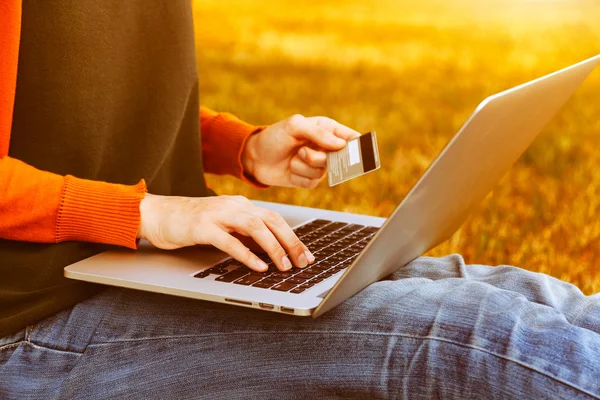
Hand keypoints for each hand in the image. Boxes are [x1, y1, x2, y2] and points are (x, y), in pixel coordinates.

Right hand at [137, 194, 314, 271]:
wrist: (157, 214)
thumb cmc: (191, 223)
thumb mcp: (223, 225)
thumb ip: (244, 233)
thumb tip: (270, 251)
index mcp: (241, 205)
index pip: (274, 219)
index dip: (293, 237)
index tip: (306, 255)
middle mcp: (233, 206)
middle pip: (271, 221)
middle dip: (291, 242)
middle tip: (304, 262)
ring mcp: (218, 214)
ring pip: (254, 227)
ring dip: (273, 248)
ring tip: (284, 266)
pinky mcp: (202, 227)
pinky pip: (229, 241)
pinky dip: (247, 254)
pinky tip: (259, 266)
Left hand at [242, 115, 360, 187]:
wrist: (254, 157)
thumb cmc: (274, 137)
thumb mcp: (295, 126)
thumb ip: (318, 133)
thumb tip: (340, 144)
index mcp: (326, 129)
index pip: (350, 137)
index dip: (358, 144)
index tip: (361, 150)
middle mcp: (325, 147)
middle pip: (340, 158)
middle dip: (320, 156)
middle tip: (303, 152)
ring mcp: (318, 165)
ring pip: (324, 171)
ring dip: (304, 165)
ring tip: (293, 157)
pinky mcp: (309, 179)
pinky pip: (313, 182)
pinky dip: (299, 176)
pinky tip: (290, 169)